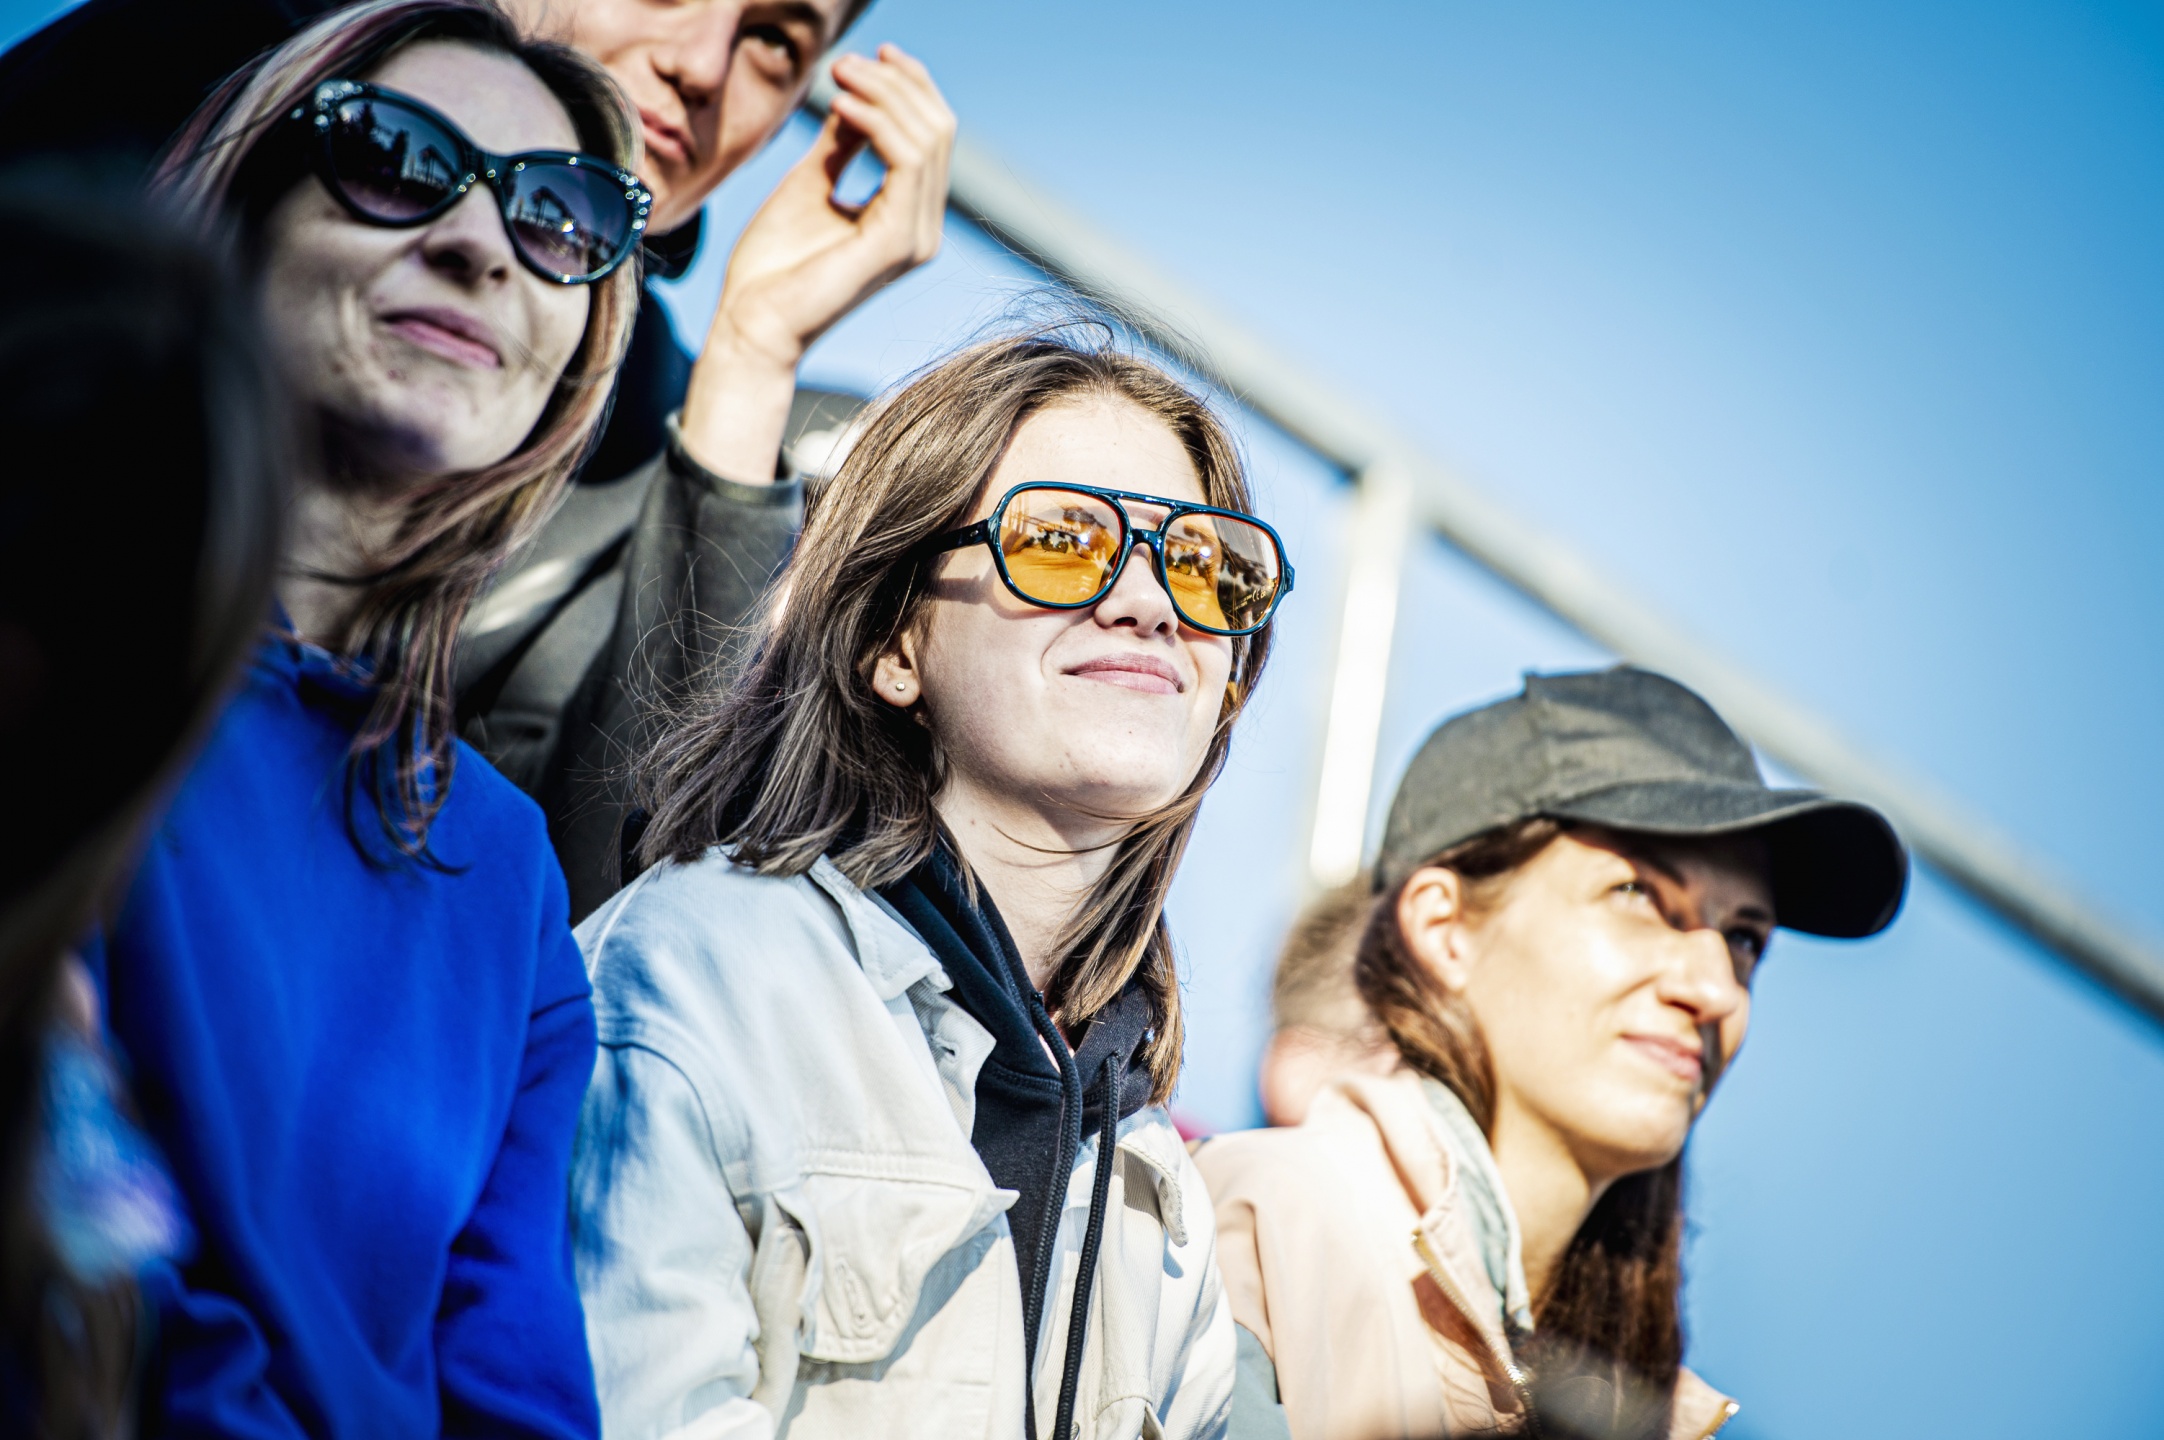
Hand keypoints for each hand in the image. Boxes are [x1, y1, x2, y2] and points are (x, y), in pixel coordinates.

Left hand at [677, 45, 955, 482]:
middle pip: (937, 130)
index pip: (931, 137)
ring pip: (927, 140)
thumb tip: (857, 94)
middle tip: (846, 63)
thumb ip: (842, 144)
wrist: (752, 325)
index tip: (867, 55)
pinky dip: (876, 123)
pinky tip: (840, 106)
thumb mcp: (811, 184)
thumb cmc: (772, 267)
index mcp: (907, 219)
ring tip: (839, 77)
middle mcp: (922, 230)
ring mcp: (915, 239)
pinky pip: (906, 162)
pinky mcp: (897, 244)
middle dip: (896, 84)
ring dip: (882, 95)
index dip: (908, 87)